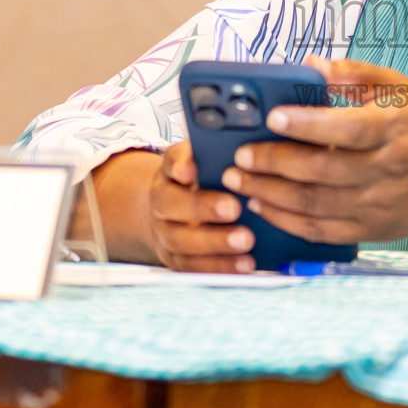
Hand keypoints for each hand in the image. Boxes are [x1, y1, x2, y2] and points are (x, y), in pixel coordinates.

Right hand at [145, 141, 256, 271]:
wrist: (173, 212)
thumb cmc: (202, 180)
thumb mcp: (204, 159)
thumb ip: (213, 151)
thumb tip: (236, 139)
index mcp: (170, 172)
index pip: (171, 164)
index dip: (180, 166)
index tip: (192, 170)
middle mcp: (161, 203)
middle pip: (172, 206)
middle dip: (203, 208)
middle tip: (234, 208)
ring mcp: (165, 234)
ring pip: (182, 242)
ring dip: (215, 244)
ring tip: (246, 241)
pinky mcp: (176, 260)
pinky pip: (193, 267)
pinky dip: (218, 267)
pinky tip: (244, 265)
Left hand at [220, 58, 407, 245]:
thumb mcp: (402, 88)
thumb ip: (356, 74)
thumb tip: (310, 64)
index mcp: (395, 129)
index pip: (347, 128)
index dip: (308, 124)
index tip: (273, 117)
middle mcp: (386, 170)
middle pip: (322, 170)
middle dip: (275, 162)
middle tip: (240, 154)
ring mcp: (378, 205)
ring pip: (315, 204)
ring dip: (271, 193)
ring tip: (238, 178)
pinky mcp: (370, 229)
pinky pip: (321, 230)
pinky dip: (286, 220)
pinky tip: (261, 205)